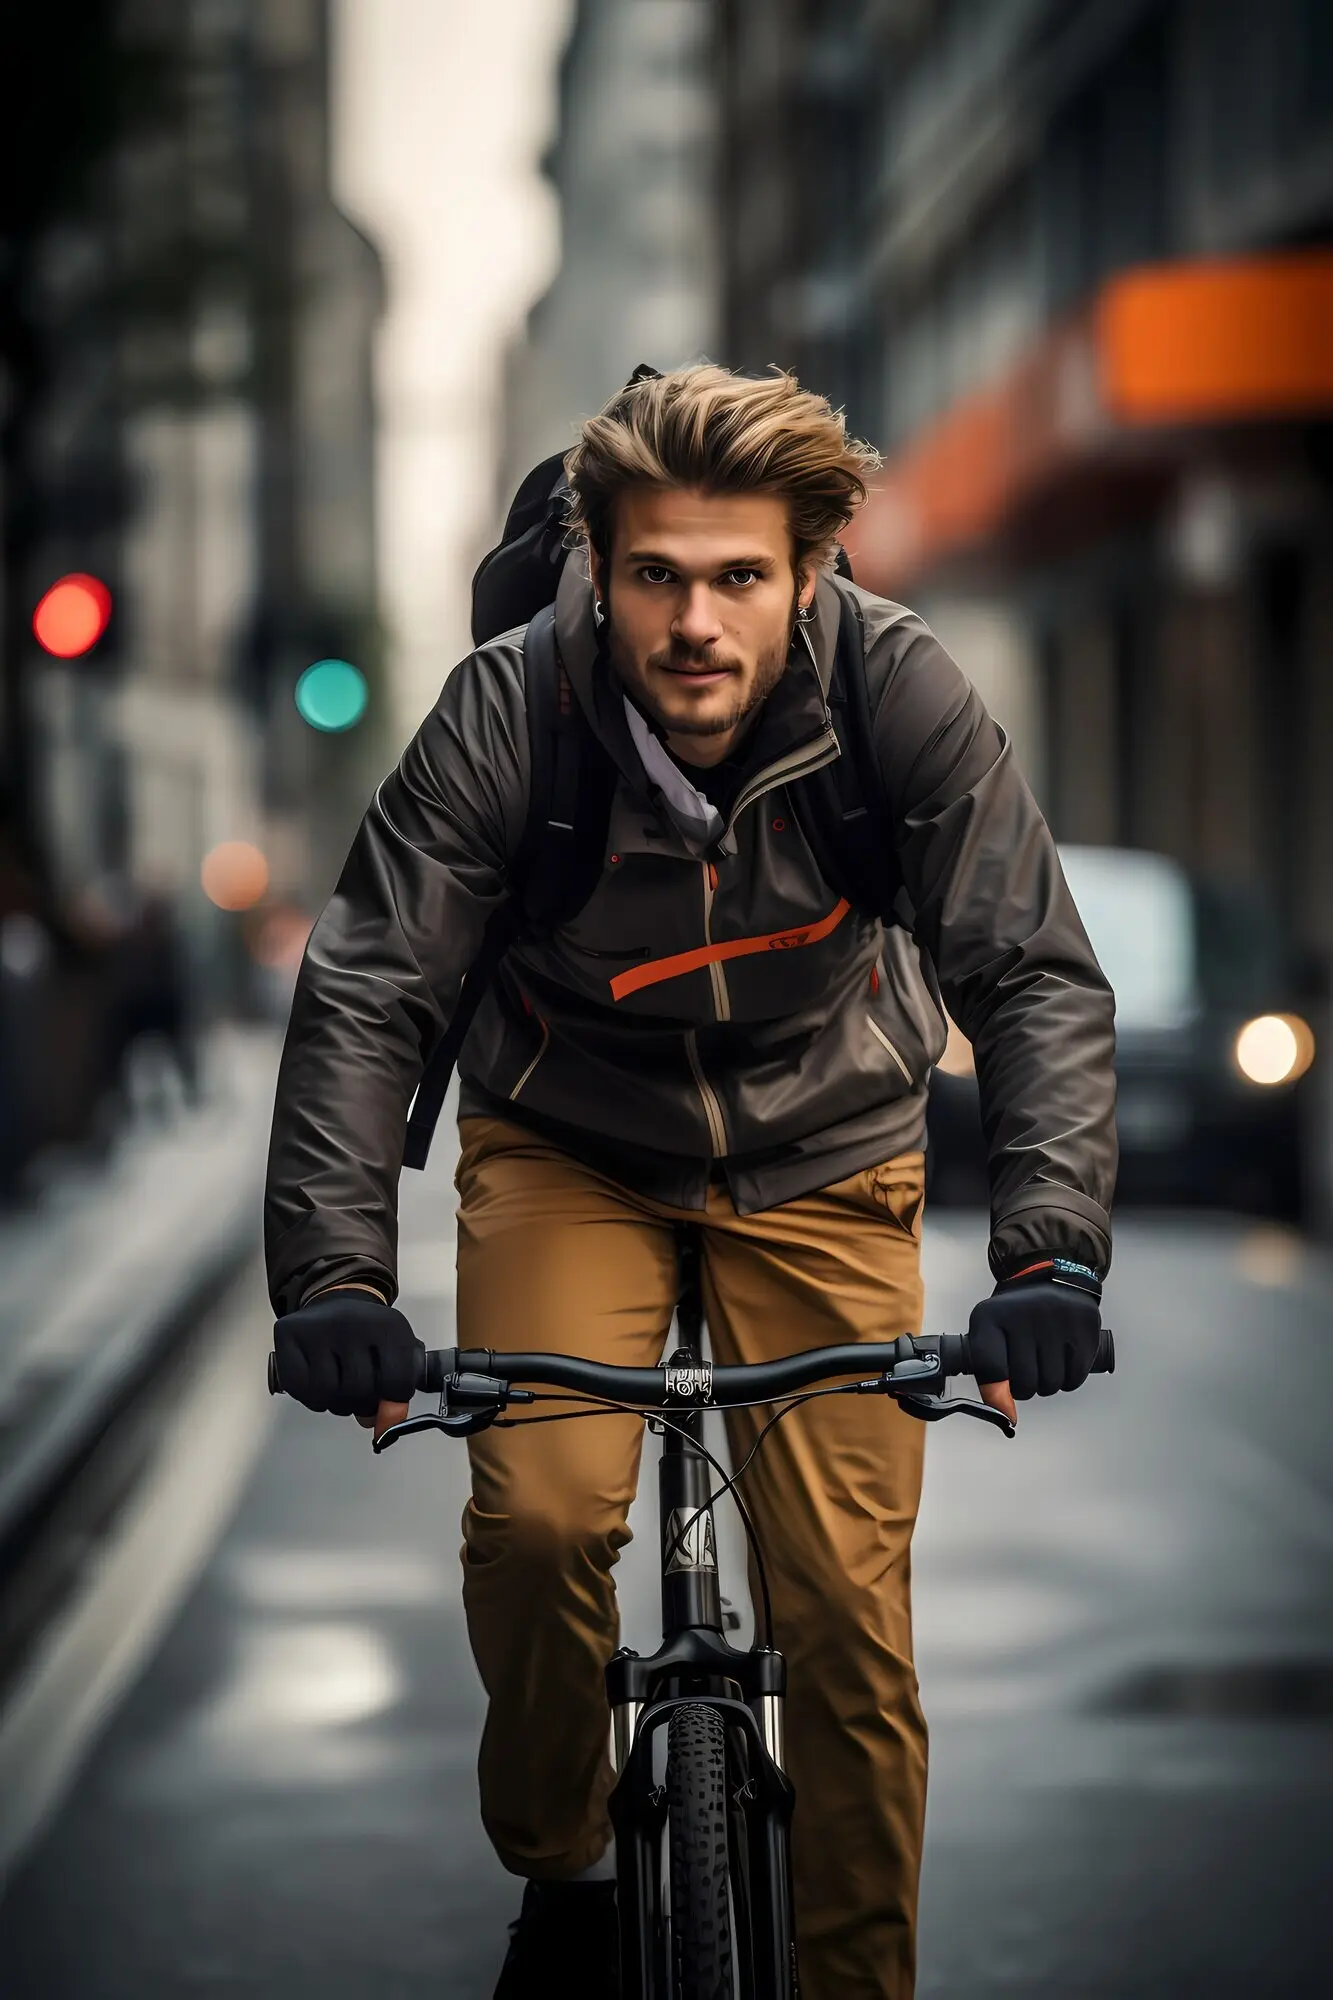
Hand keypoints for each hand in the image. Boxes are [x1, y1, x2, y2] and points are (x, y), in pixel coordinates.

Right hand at [273, 1289, 420, 1436]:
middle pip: (360, 1391)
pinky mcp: (289, 1335)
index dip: (394, 1400)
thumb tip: (386, 1425)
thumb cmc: (366, 1336)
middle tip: (360, 1393)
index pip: (398, 1381)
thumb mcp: (395, 1354)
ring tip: (340, 1387)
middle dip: (362, 1404)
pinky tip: (319, 1384)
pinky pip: (301, 1388)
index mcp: (388, 1326)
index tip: (389, 1396)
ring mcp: (318, 1328)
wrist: (336, 1302)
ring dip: (336, 1402)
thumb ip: (397, 1391)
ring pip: (328, 1393)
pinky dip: (312, 1397)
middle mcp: (353, 1322)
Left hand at [967, 1274, 1101, 1427]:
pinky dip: (1068, 1380)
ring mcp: (1056, 1322)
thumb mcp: (989, 1334)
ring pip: (1050, 1386)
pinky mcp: (1083, 1330)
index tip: (1003, 1402)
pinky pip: (1073, 1380)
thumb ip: (990, 1374)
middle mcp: (1023, 1316)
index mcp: (990, 1317)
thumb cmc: (1015, 1318)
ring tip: (1044, 1361)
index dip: (996, 1394)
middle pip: (1024, 1385)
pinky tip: (1062, 1361)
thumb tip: (1007, 1416)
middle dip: (1024, 1387)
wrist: (1050, 1280)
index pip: (990, 1370)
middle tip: (1026, 1367)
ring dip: (1047, 1384)